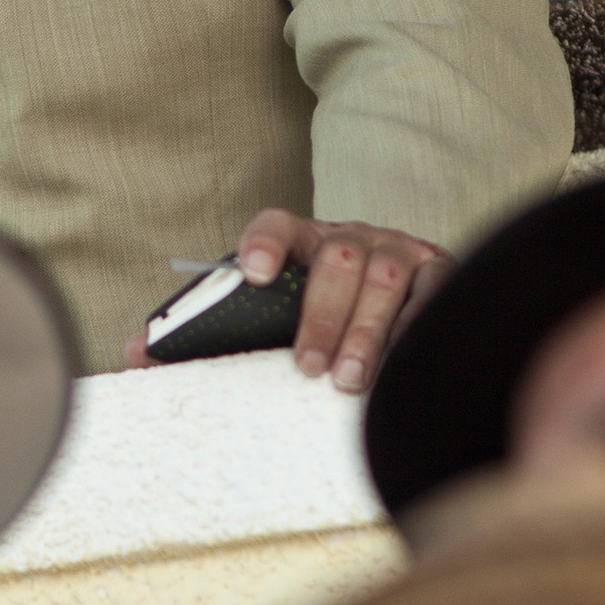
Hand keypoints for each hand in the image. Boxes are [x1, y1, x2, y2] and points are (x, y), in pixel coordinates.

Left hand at [237, 207, 452, 393]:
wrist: (412, 302)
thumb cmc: (335, 317)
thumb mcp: (294, 311)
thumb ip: (249, 324)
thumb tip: (163, 352)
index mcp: (309, 240)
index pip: (280, 226)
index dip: (265, 243)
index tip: (255, 275)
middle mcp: (355, 238)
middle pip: (336, 259)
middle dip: (322, 315)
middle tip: (310, 365)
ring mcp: (399, 249)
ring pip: (383, 277)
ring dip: (366, 331)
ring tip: (349, 379)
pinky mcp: (440, 268)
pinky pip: (435, 290)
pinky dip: (417, 324)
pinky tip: (404, 360)